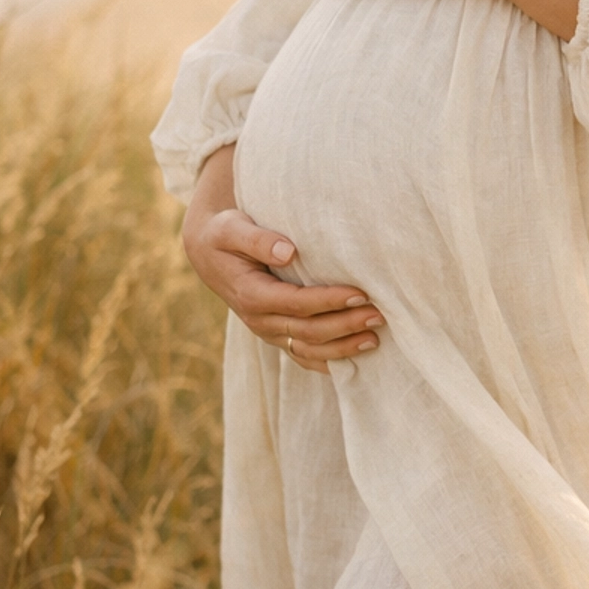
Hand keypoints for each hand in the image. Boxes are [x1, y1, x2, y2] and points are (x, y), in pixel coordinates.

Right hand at [182, 147, 383, 372]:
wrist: (210, 255)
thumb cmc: (225, 234)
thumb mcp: (232, 228)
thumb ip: (257, 239)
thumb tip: (287, 252)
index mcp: (251, 294)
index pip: (296, 303)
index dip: (329, 301)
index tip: (360, 293)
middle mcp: (259, 320)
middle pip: (308, 331)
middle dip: (345, 325)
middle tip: (378, 315)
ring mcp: (269, 332)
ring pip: (309, 350)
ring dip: (343, 347)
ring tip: (375, 338)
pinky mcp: (277, 335)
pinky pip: (304, 356)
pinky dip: (330, 360)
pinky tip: (357, 356)